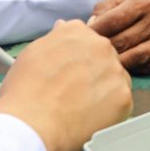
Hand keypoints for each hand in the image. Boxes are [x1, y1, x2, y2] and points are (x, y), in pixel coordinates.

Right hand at [0, 20, 131, 150]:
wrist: (32, 122)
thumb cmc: (25, 90)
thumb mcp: (34, 52)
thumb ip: (55, 38)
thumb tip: (63, 28)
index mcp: (78, 31)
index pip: (88, 39)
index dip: (80, 59)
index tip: (73, 72)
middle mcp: (100, 45)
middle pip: (105, 58)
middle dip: (95, 73)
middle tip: (76, 92)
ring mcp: (115, 70)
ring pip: (116, 80)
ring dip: (104, 91)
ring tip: (81, 107)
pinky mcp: (124, 96)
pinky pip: (121, 102)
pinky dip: (110, 112)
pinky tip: (90, 118)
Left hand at [89, 0, 149, 72]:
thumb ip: (108, 6)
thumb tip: (91, 24)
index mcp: (144, 2)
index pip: (113, 20)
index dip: (95, 31)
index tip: (82, 36)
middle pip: (122, 41)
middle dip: (103, 48)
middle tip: (90, 53)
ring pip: (135, 57)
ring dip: (116, 62)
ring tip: (104, 63)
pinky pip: (149, 67)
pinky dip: (134, 68)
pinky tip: (124, 67)